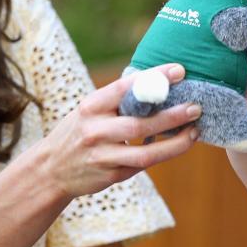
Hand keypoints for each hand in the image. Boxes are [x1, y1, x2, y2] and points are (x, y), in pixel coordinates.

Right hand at [35, 64, 197, 198]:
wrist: (50, 170)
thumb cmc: (80, 131)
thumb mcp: (90, 110)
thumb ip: (119, 101)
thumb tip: (160, 82)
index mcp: (90, 107)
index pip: (125, 88)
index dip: (154, 78)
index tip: (179, 70)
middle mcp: (94, 131)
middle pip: (140, 123)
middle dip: (172, 115)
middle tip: (196, 107)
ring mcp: (102, 156)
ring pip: (146, 152)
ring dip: (176, 142)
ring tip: (195, 131)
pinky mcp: (110, 175)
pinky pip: (144, 164)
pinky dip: (165, 154)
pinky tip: (181, 144)